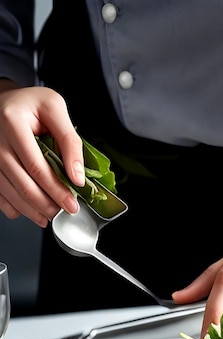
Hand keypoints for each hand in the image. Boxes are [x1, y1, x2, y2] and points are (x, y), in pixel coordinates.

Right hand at [0, 82, 83, 225]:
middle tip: (64, 212)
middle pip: (23, 184)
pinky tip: (32, 212)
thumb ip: (69, 140)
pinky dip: (15, 208)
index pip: (36, 166)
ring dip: (33, 210)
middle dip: (47, 204)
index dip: (56, 189)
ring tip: (51, 215)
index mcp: (13, 123)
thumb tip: (78, 177)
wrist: (4, 101)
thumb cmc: (30, 104)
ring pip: (11, 193)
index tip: (71, 203)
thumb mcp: (54, 108)